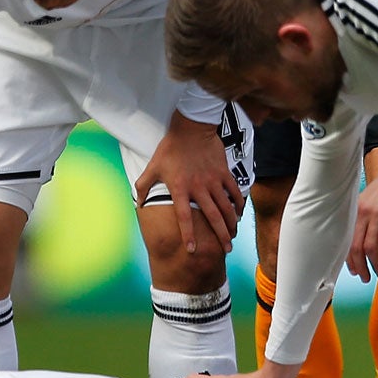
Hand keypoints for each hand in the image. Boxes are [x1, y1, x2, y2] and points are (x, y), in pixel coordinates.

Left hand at [134, 113, 243, 259]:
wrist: (191, 128)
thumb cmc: (170, 148)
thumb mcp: (153, 166)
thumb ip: (144, 186)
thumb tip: (138, 202)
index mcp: (180, 189)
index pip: (184, 217)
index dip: (188, 235)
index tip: (192, 250)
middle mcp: (198, 188)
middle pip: (212, 217)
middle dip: (220, 236)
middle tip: (226, 249)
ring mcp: (213, 180)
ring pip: (226, 207)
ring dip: (231, 223)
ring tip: (233, 235)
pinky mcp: (223, 172)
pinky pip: (234, 191)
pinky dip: (238, 203)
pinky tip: (239, 212)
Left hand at [348, 146, 377, 280]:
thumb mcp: (372, 198)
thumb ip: (368, 215)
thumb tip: (366, 236)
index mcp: (357, 209)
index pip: (347, 240)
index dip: (348, 259)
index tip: (353, 271)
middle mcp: (363, 212)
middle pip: (356, 247)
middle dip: (360, 268)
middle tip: (366, 279)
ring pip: (371, 248)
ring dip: (376, 266)